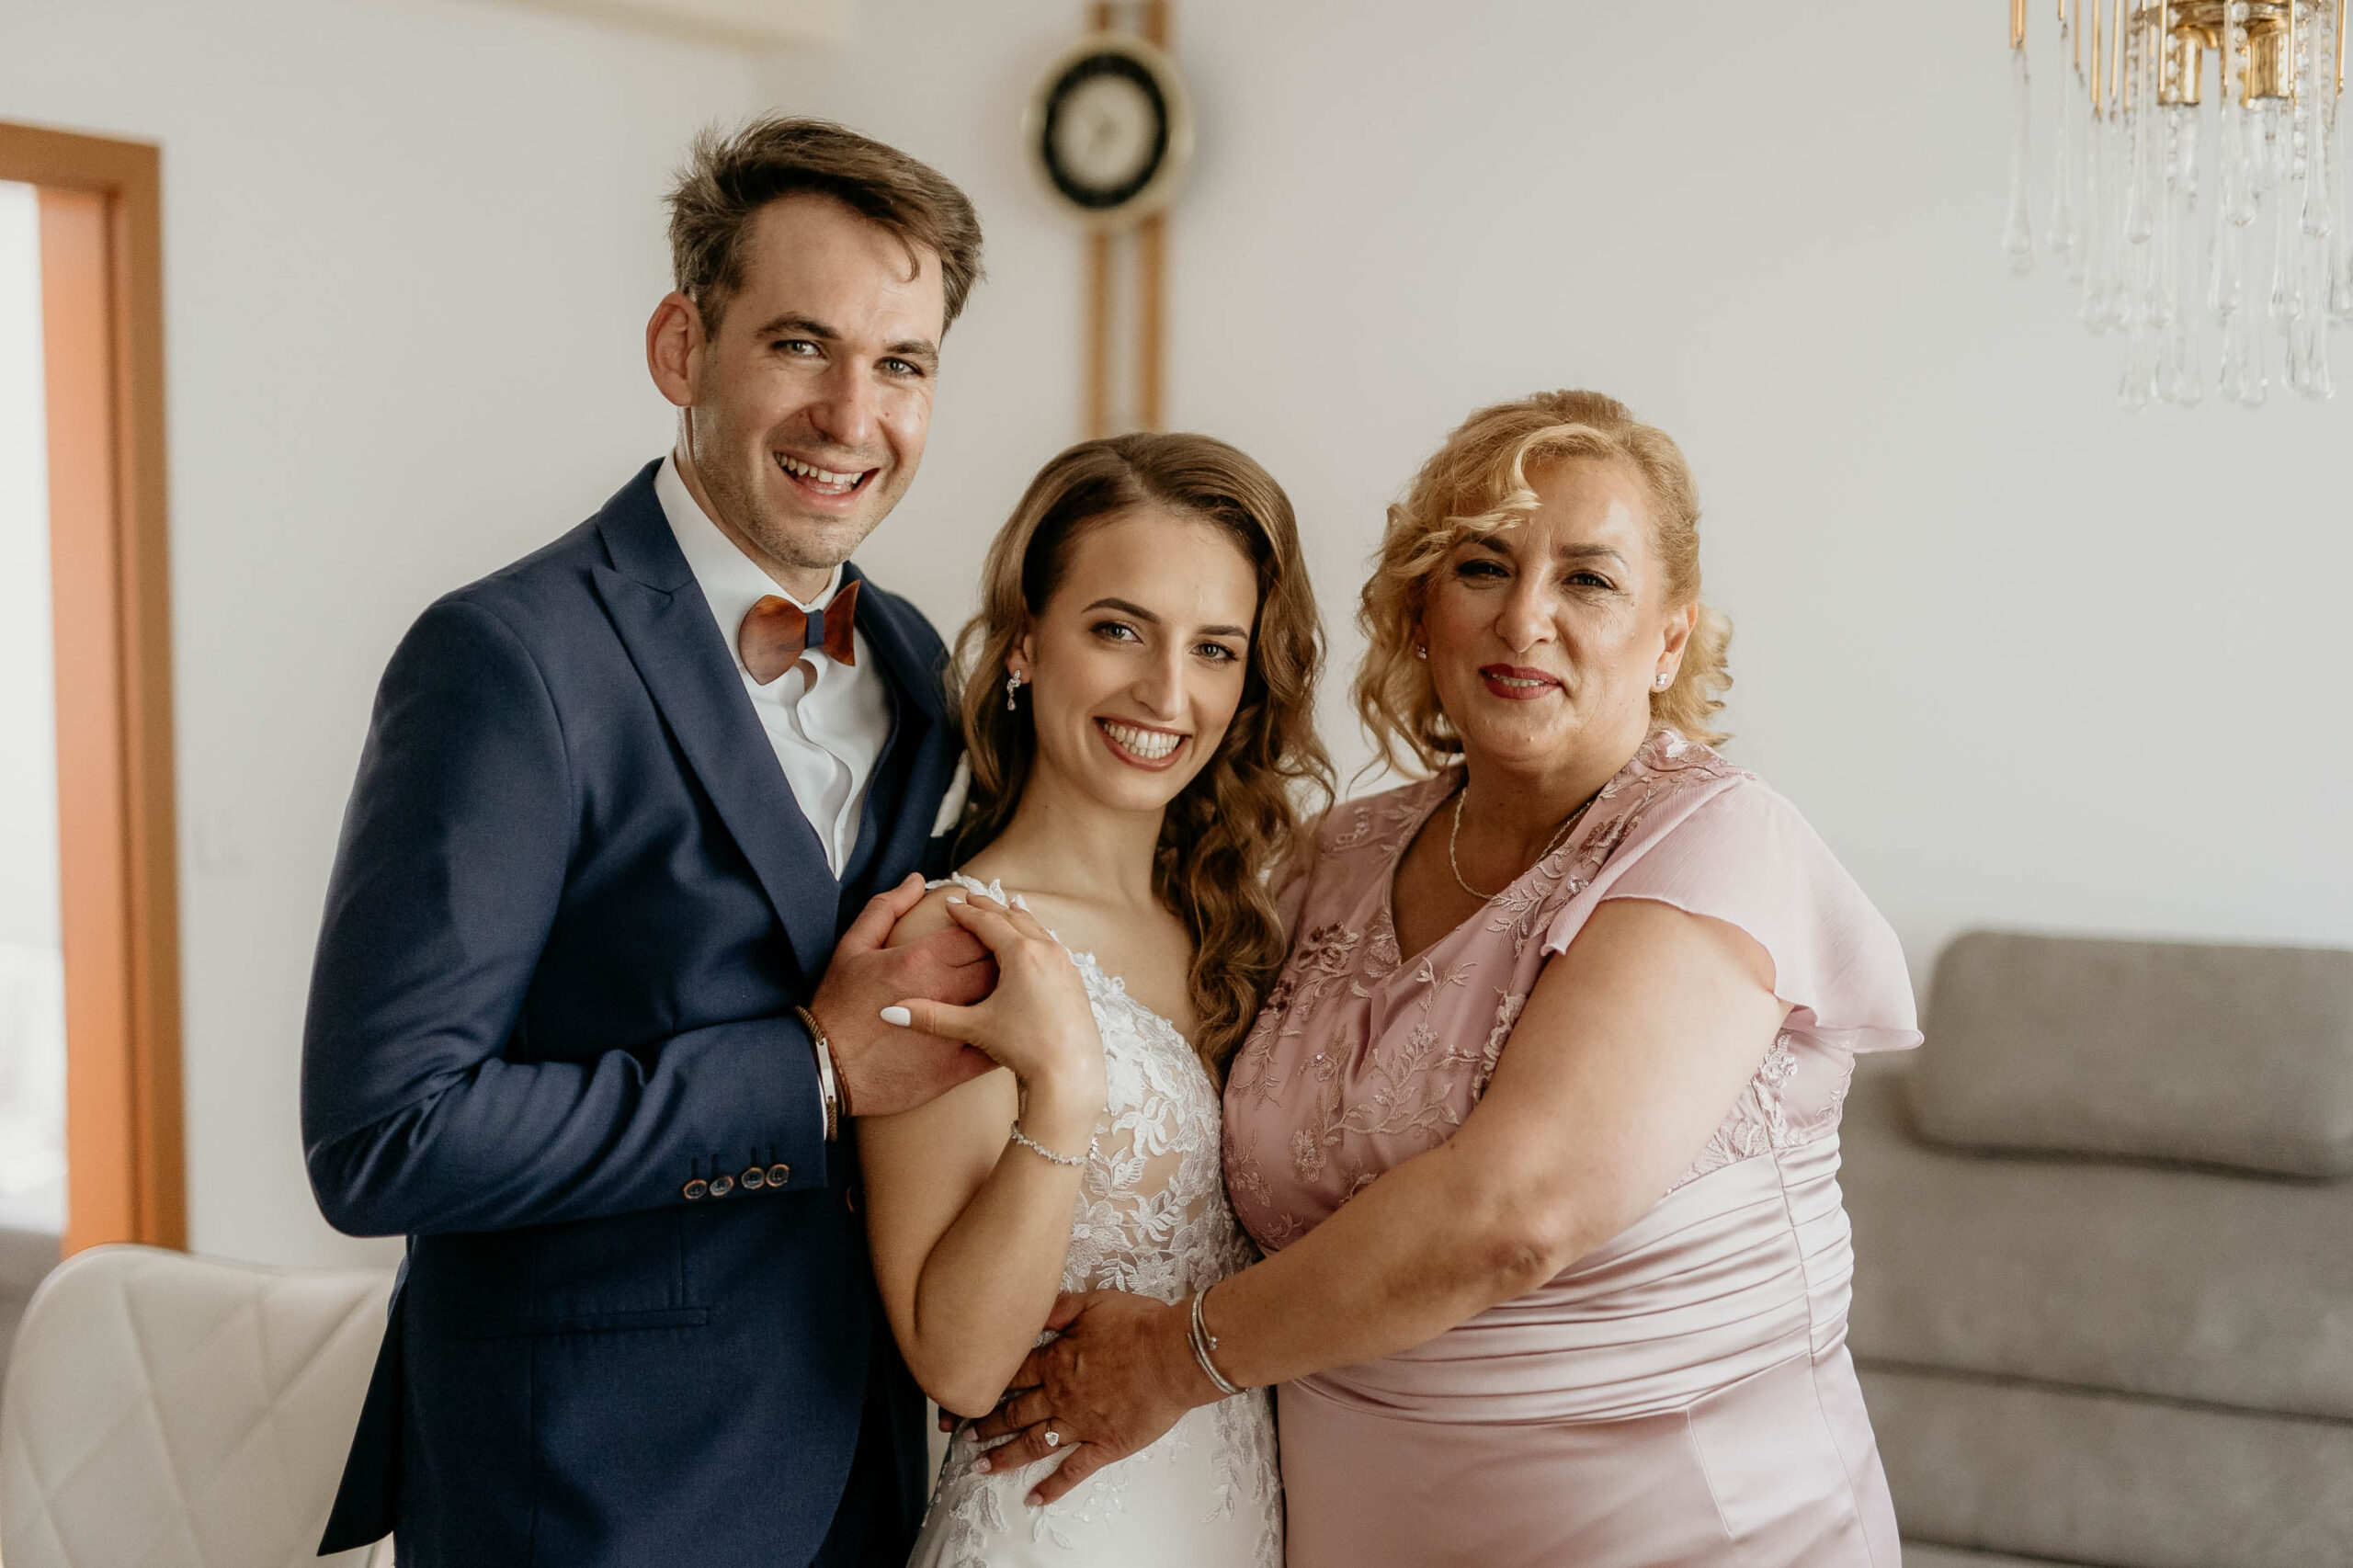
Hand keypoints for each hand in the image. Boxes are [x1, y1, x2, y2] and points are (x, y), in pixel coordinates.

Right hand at [810, 875, 998, 1118]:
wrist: (826, 1070)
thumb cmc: (836, 1006)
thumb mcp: (852, 948)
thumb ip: (885, 908)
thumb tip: (917, 882)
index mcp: (925, 960)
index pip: (978, 930)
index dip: (988, 923)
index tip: (985, 923)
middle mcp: (948, 992)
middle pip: (1000, 962)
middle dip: (1008, 950)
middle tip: (1007, 947)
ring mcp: (957, 1032)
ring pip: (1006, 1002)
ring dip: (1014, 986)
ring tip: (1016, 977)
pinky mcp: (958, 1068)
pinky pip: (996, 1048)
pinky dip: (1006, 1033)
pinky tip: (1008, 1024)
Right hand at [884, 891, 1105, 1124]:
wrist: (1072, 1074)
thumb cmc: (1025, 1048)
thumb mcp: (975, 1028)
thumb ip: (932, 1017)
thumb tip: (889, 1011)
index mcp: (1021, 954)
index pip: (987, 923)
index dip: (965, 913)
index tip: (949, 903)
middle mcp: (1048, 951)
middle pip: (1014, 918)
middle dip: (990, 908)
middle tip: (971, 899)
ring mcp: (1067, 965)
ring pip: (1038, 929)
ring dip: (1017, 918)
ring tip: (1005, 910)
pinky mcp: (1077, 981)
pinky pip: (1053, 946)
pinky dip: (1037, 936)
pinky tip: (1034, 943)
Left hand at [967, 1289, 1205, 1505]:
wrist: (1173, 1355)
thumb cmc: (1139, 1325)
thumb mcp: (1094, 1302)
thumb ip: (1059, 1308)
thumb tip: (1031, 1309)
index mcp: (1055, 1361)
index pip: (1010, 1376)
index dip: (985, 1384)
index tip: (964, 1394)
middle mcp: (1059, 1396)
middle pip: (1014, 1412)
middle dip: (987, 1424)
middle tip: (966, 1435)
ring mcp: (1079, 1424)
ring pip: (1033, 1443)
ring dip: (1006, 1455)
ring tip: (983, 1466)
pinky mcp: (1103, 1445)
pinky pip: (1072, 1470)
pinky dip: (1052, 1487)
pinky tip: (1035, 1499)